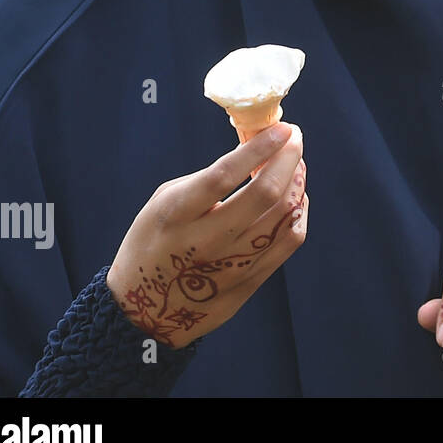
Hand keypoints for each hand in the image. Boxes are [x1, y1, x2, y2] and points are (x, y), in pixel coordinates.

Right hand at [105, 122, 307, 348]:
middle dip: (288, 159)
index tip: (281, 128)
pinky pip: (289, 240)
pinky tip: (295, 196)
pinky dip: (298, 211)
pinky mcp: (249, 282)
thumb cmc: (154, 242)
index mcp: (175, 216)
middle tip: (294, 138)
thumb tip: (258, 152)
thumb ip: (208, 179)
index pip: (223, 177)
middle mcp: (205, 242)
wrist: (144, 313)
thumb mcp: (164, 202)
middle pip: (265, 196)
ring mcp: (231, 266)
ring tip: (295, 164)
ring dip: (297, 182)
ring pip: (284, 217)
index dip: (258, 149)